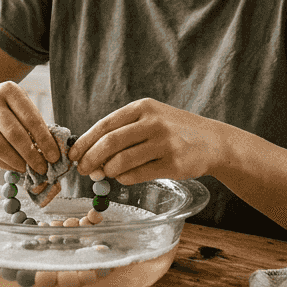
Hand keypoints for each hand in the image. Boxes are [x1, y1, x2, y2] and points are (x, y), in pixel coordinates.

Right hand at [0, 81, 61, 173]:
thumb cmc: (0, 106)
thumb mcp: (16, 104)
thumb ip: (31, 122)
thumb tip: (49, 150)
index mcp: (9, 90)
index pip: (30, 118)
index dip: (44, 140)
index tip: (54, 156)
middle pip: (14, 133)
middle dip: (31, 154)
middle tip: (43, 168)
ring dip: (16, 161)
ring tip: (28, 169)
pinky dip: (3, 164)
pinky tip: (13, 168)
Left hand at [68, 98, 228, 183]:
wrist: (213, 141)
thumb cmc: (175, 129)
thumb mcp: (152, 117)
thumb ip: (124, 130)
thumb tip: (89, 152)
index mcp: (144, 107)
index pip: (105, 125)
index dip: (85, 141)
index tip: (73, 154)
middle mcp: (154, 122)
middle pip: (110, 143)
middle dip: (90, 159)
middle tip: (82, 170)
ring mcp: (165, 143)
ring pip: (122, 161)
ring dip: (107, 171)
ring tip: (104, 174)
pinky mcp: (173, 164)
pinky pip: (137, 175)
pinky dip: (124, 178)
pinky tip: (122, 177)